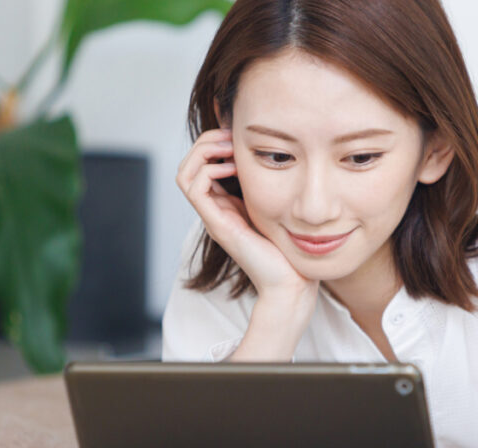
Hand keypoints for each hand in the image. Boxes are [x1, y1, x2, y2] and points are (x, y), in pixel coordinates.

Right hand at [176, 129, 318, 300]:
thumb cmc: (291, 248)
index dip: (216, 142)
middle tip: (231, 135)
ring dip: (203, 151)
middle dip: (207, 141)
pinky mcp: (217, 224)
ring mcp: (214, 216)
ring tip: (229, 146)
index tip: (239, 135)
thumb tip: (283, 155)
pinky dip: (208, 169)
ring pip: (185, 172)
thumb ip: (274, 185)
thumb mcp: (281, 206)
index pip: (203, 164)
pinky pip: (194, 188)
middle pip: (189, 164)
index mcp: (228, 203)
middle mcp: (216, 208)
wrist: (291, 282)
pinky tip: (232, 168)